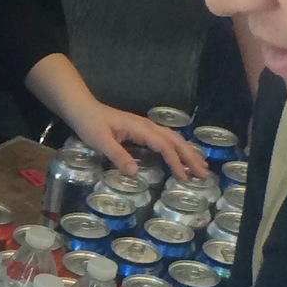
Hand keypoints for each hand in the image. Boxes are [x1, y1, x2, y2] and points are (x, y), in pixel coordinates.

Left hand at [71, 104, 210, 181]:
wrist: (83, 109)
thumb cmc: (90, 124)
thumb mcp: (101, 141)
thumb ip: (118, 155)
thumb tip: (135, 173)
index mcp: (140, 129)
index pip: (164, 146)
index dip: (175, 161)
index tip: (183, 177)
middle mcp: (147, 126)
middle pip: (175, 141)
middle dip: (190, 157)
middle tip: (203, 173)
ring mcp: (146, 127)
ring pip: (173, 138)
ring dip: (187, 152)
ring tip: (200, 166)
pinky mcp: (142, 131)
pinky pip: (165, 139)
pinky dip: (177, 148)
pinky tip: (182, 156)